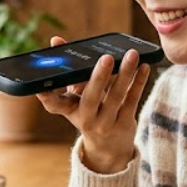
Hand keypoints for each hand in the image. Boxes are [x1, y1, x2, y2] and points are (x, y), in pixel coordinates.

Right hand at [36, 36, 151, 173]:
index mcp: (70, 110)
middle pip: (91, 97)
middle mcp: (86, 119)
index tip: (42, 84)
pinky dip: (138, 83)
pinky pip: (132, 100)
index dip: (46, 95)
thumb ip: (68, 69)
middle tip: (106, 57)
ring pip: (116, 97)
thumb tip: (56, 39)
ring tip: (132, 54)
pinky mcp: (125, 123)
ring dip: (125, 74)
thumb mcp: (75, 95)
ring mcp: (106, 123)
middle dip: (99, 77)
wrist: (107, 147)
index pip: (54, 104)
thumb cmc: (89, 112)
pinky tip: (144, 67)